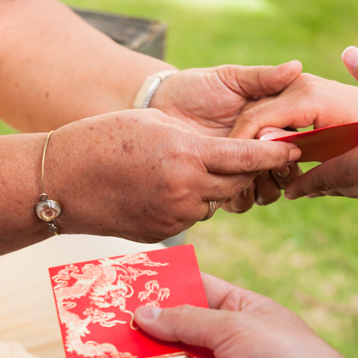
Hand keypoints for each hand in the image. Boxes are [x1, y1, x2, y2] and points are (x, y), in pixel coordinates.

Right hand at [53, 108, 299, 240]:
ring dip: (217, 190)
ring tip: (199, 172)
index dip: (275, 153)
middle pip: (238, 185)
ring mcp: (174, 214)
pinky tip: (170, 190)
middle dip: (248, 174)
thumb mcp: (155, 125)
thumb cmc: (105, 139)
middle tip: (256, 162)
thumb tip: (229, 154)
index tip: (295, 147)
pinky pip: (190, 217)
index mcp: (188, 154)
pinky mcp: (162, 232)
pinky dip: (190, 204)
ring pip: (215, 203)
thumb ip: (197, 140)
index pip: (248, 156)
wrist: (62, 180)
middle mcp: (186, 188)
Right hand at [135, 274, 343, 357]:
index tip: (123, 286)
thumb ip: (186, 321)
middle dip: (142, 333)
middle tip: (99, 331)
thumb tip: (142, 313)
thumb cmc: (284, 355)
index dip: (160, 288)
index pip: (191, 289)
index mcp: (233, 309)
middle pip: (172, 333)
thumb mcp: (234, 327)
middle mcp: (220, 341)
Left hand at [153, 62, 303, 211]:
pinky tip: (232, 187)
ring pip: (268, 192)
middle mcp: (259, 152)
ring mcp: (241, 171)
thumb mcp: (231, 79)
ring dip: (265, 188)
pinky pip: (241, 203)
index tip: (287, 146)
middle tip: (270, 165)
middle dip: (283, 172)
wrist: (163, 106)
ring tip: (251, 176)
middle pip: (286, 173)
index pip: (294, 144)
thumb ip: (262, 78)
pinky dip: (242, 199)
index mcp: (269, 126)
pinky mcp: (221, 186)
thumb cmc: (198, 87)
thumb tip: (297, 66)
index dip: (294, 148)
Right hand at [229, 69, 357, 194]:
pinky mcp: (300, 91)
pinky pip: (271, 112)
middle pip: (251, 116)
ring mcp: (299, 84)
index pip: (255, 121)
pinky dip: (264, 135)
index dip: (239, 148)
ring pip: (258, 114)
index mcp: (307, 98)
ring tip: (252, 172)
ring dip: (252, 142)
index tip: (234, 175)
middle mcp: (299, 84)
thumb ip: (300, 155)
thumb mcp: (338, 154)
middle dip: (241, 146)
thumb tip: (267, 158)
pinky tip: (266, 160)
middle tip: (239, 178)